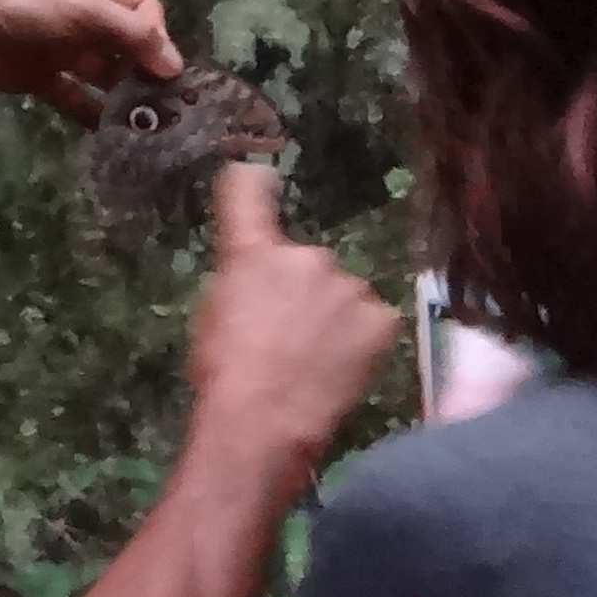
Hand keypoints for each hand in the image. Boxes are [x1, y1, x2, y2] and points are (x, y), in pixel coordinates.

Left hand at [0, 0, 179, 118]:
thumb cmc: (19, 5)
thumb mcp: (79, 8)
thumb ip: (129, 34)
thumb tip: (175, 65)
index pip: (142, 7)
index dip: (155, 35)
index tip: (163, 68)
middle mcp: (80, 11)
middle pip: (126, 42)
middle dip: (145, 70)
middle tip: (166, 105)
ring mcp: (61, 46)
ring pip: (105, 72)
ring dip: (124, 95)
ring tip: (147, 125)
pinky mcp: (42, 78)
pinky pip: (77, 97)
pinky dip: (94, 113)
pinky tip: (113, 133)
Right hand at [186, 160, 397, 470]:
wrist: (262, 421)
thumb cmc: (222, 374)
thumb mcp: (215, 316)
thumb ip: (243, 283)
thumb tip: (261, 284)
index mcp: (251, 253)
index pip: (247, 192)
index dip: (251, 180)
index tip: (257, 175)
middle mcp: (304, 255)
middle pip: (306, 262)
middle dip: (302, 290)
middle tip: (288, 335)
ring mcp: (348, 285)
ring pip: (343, 295)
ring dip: (334, 316)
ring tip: (316, 361)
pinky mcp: (381, 317)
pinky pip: (372, 321)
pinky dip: (361, 340)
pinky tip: (344, 368)